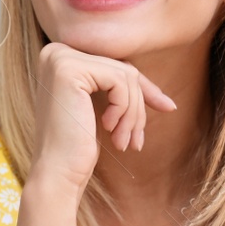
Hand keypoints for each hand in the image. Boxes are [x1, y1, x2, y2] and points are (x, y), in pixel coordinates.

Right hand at [30, 41, 176, 190]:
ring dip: (133, 112)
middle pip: (121, 68)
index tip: (167, 107)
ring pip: (124, 74)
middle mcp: (55, 52)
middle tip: (136, 140)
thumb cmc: (77, 148)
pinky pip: (119, 80)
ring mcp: (60, 59)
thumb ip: (123, 92)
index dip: (141, 90)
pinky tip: (109, 129)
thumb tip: (168, 101)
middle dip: (137, 106)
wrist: (56, 173)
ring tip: (123, 140)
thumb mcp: (104, 113)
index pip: (115, 66)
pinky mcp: (68, 70)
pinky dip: (124, 108)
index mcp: (60, 59)